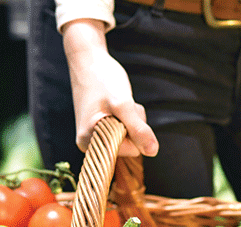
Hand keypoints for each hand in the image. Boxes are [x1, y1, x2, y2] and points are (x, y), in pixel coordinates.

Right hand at [62, 19, 158, 156]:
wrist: (87, 60)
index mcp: (89, 141)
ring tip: (118, 103)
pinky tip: (116, 106)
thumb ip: (138, 129)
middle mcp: (88, 144)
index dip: (135, 130)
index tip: (123, 110)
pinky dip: (125, 119)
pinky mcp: (99, 131)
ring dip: (131, 120)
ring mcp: (93, 137)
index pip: (131, 150)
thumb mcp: (123, 104)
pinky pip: (122, 131)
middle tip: (121, 105)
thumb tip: (152, 151)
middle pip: (130, 146)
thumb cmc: (102, 79)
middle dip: (133, 125)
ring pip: (128, 138)